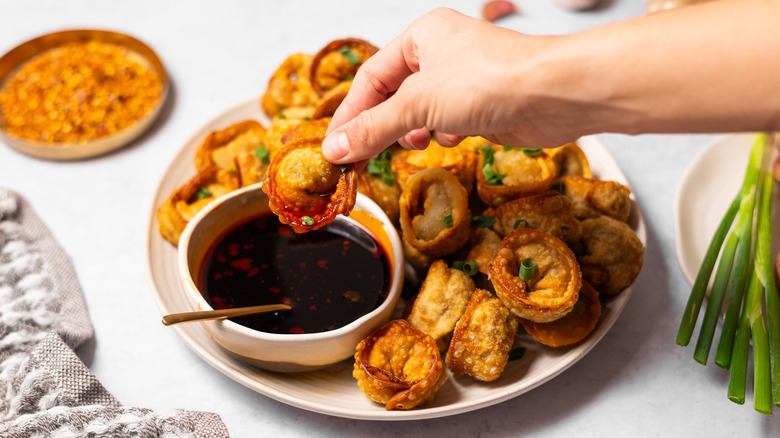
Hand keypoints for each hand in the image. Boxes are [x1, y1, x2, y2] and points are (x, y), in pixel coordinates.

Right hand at [321, 8, 582, 163]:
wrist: (555, 94)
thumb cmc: (491, 80)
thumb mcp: (419, 103)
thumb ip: (374, 127)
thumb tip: (336, 149)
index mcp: (421, 37)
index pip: (370, 78)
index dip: (350, 115)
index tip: (334, 147)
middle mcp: (440, 54)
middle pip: (393, 97)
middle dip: (380, 127)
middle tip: (359, 158)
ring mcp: (462, 80)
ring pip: (419, 113)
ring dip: (413, 132)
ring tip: (416, 142)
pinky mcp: (481, 105)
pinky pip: (445, 123)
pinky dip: (444, 134)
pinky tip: (453, 136)